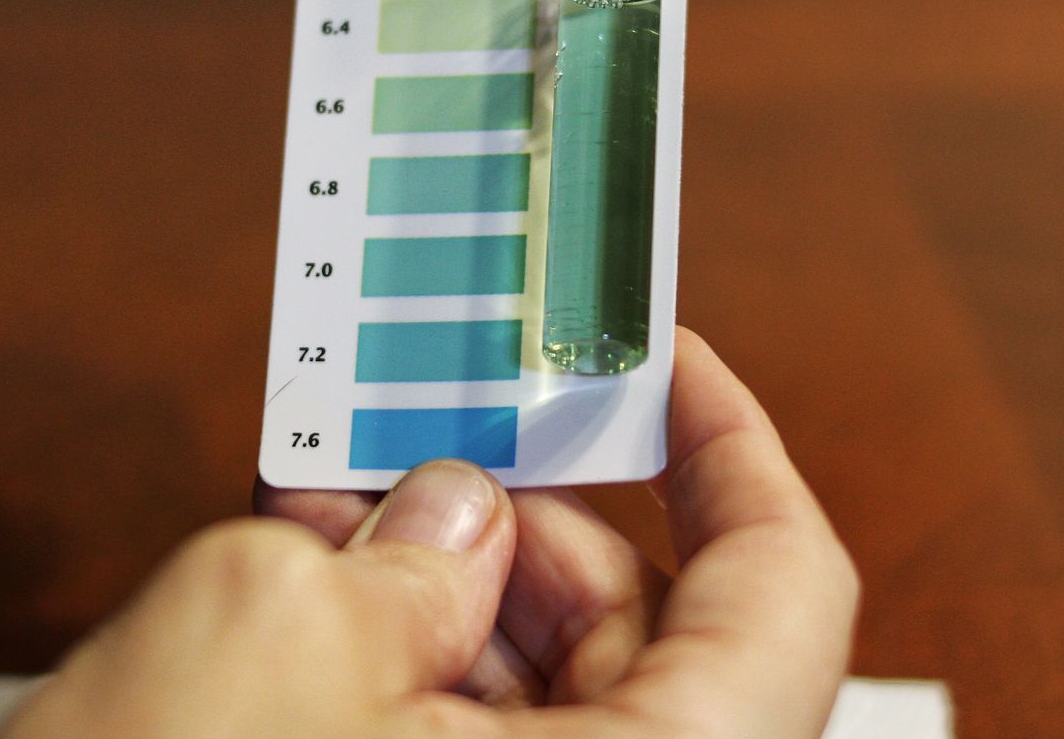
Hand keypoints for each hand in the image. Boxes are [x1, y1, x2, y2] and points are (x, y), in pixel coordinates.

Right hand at [0, 330, 858, 737]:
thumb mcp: (276, 626)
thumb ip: (402, 537)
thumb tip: (455, 509)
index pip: (786, 595)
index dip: (737, 454)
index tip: (667, 367)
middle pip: (647, 636)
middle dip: (528, 517)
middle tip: (428, 433)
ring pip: (544, 695)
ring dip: (440, 585)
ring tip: (323, 512)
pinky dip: (400, 665)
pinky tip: (309, 593)